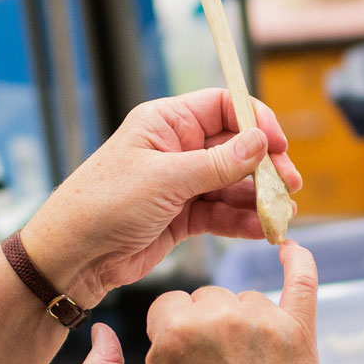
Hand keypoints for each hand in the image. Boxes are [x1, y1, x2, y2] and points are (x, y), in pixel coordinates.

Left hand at [21, 89, 299, 307]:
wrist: (72, 257)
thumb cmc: (104, 206)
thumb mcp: (165, 180)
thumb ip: (217, 163)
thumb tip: (260, 142)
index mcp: (165, 123)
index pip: (223, 106)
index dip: (255, 121)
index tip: (279, 144)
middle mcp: (176, 148)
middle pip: (235, 147)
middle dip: (265, 166)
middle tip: (290, 185)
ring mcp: (180, 184)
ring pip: (233, 184)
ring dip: (259, 198)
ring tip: (283, 214)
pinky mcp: (182, 217)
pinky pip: (222, 213)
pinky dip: (243, 221)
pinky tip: (263, 230)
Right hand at [80, 242, 318, 363]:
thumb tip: (99, 330)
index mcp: (176, 331)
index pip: (167, 307)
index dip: (169, 340)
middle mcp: (222, 318)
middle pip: (205, 298)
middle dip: (203, 329)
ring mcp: (266, 323)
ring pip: (243, 299)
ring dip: (239, 322)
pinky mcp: (301, 333)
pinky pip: (301, 281)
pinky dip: (298, 262)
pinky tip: (290, 247)